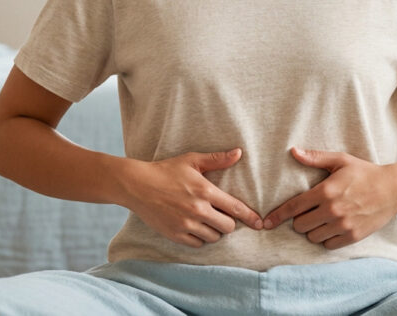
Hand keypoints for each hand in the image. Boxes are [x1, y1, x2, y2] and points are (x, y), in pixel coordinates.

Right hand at [120, 148, 263, 247]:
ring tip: (207, 220)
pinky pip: (197, 244)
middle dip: (228, 223)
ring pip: (213, 237)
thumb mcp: (191, 161)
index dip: (250, 217)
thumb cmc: (165, 170)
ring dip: (214, 231)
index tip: (259, 223)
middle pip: (227, 227)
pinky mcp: (175, 235)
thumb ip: (217, 159)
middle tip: (221, 215)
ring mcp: (186, 224)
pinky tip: (195, 228)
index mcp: (205, 191)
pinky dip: (200, 238)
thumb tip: (239, 153)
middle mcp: (198, 210)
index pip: (235, 209)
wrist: (137, 185)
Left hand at [261, 147, 396, 249]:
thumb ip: (315, 158)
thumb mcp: (340, 160)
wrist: (393, 189)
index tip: (266, 222)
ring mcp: (343, 225)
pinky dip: (326, 238)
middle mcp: (332, 210)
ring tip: (321, 219)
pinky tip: (331, 227)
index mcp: (326, 191)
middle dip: (299, 220)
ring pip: (313, 236)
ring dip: (313, 230)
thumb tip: (293, 151)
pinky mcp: (353, 236)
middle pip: (300, 225)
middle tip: (309, 212)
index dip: (277, 216)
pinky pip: (328, 245)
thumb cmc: (364, 172)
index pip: (293, 207)